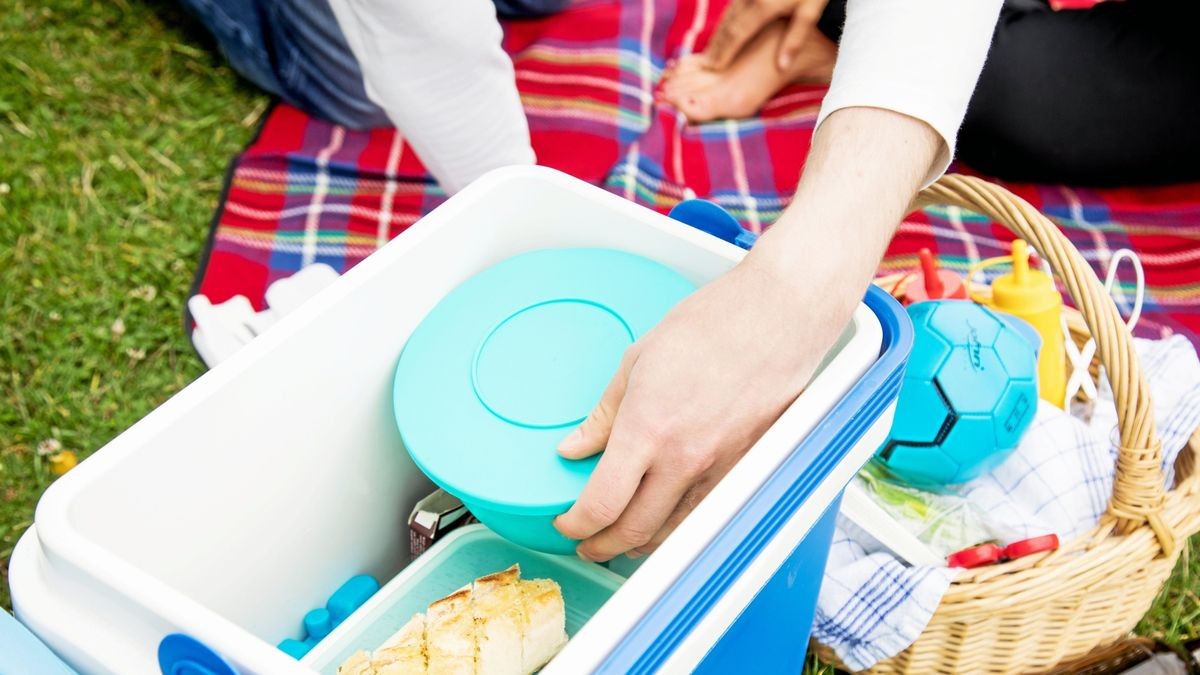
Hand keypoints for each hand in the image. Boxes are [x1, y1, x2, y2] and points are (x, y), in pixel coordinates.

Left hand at [552, 253, 850, 561]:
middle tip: (587, 544)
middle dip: (602, 546)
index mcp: (648, 427)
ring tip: (621, 540)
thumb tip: (575, 446)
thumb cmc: (714, 325)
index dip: (576, 524)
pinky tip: (666, 522)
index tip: (566, 523)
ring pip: (674, 531)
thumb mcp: (638, 360)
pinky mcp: (746, 465)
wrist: (778, 316)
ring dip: (640, 544)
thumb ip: (603, 414)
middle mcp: (683, 456)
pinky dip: (680, 527)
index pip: (602, 503)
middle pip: (634, 529)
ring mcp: (719, 466)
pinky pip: (706, 513)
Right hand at [704, 0, 830, 71]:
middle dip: (716, 45)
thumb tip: (782, 67)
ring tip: (712, 49)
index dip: (723, 53)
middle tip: (705, 64)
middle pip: (726, 25)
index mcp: (763, 6)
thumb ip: (795, 40)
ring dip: (718, 32)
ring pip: (727, 13)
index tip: (714, 68)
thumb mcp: (810, 11)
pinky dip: (727, 19)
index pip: (736, 35)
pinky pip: (733, 4)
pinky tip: (726, 27)